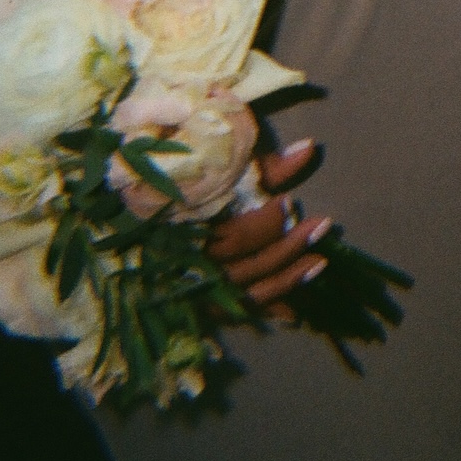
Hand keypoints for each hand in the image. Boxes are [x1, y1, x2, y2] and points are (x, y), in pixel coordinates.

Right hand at [205, 139, 330, 318]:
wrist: (138, 221)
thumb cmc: (187, 184)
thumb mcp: (222, 168)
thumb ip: (264, 166)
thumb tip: (309, 148)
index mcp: (187, 232)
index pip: (232, 237)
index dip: (265, 222)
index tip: (290, 201)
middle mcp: (189, 267)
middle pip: (244, 268)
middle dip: (287, 248)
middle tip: (323, 225)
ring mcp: (195, 290)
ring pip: (244, 294)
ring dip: (286, 280)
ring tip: (320, 263)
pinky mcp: (202, 304)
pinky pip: (238, 311)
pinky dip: (266, 307)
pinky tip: (295, 307)